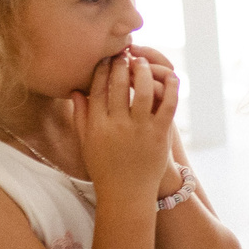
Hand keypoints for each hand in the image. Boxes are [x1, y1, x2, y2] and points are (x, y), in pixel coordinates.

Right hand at [74, 52, 177, 198]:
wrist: (127, 195)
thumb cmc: (104, 168)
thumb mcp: (87, 143)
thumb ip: (81, 116)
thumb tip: (76, 90)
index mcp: (97, 126)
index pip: (98, 89)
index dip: (103, 70)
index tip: (107, 58)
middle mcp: (117, 126)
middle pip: (118, 86)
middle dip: (121, 65)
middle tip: (125, 53)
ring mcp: (140, 130)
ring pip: (143, 91)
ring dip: (143, 71)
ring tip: (142, 62)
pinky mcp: (160, 135)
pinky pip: (168, 105)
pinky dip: (171, 88)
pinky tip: (171, 75)